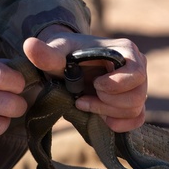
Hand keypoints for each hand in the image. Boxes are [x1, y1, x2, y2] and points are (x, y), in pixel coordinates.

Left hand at [24, 26, 146, 131]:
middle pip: (137, 96)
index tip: (94, 84)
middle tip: (84, 98)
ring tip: (85, 103)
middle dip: (107, 102)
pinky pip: (137, 119)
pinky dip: (120, 123)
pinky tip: (101, 118)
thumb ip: (46, 53)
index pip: (136, 74)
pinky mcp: (134, 102)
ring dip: (107, 112)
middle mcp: (139, 67)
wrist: (69, 64)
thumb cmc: (66, 55)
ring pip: (135, 109)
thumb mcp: (56, 53)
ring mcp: (139, 86)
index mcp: (126, 50)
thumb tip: (29, 45)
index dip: (115, 85)